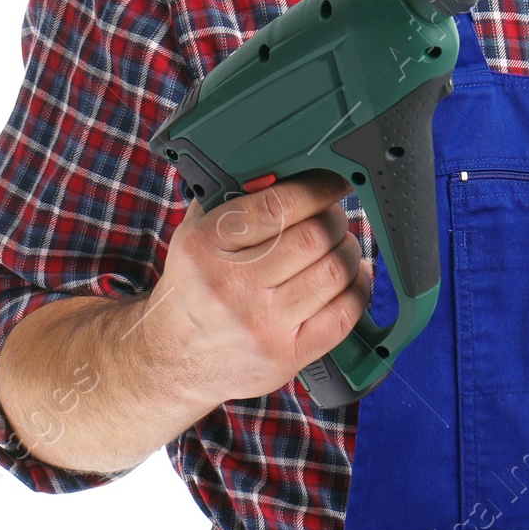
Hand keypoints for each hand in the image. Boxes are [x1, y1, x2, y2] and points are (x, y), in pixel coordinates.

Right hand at [144, 168, 372, 401]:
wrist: (170, 362)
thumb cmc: (192, 290)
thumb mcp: (193, 236)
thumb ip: (230, 197)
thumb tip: (284, 167)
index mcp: (206, 247)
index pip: (280, 205)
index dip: (318, 187)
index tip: (333, 182)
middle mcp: (232, 286)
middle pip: (315, 236)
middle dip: (334, 219)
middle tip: (333, 216)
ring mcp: (261, 325)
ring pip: (334, 271)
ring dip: (347, 250)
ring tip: (338, 245)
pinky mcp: (286, 356)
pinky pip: (344, 313)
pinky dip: (357, 287)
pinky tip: (350, 277)